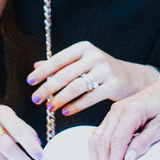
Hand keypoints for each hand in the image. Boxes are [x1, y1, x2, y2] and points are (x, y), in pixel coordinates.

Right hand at [0, 104, 43, 159]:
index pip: (18, 131)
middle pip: (6, 147)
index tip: (39, 155)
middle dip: (21, 159)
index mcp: (0, 113)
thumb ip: (23, 128)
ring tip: (12, 159)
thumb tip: (37, 144)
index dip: (30, 145)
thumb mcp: (9, 116)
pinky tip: (0, 159)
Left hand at [26, 41, 158, 116]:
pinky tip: (65, 111)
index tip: (30, 82)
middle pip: (65, 74)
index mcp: (84, 48)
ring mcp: (105, 71)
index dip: (43, 71)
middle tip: (35, 99)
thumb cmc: (99, 70)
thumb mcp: (81, 62)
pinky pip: (89, 98)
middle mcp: (95, 56)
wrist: (129, 77)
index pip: (58, 59)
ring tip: (49, 107)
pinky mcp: (113, 85)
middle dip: (48, 88)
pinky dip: (75, 106)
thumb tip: (35, 66)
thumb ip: (60, 64)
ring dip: (60, 98)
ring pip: (76, 87)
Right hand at [88, 75, 159, 159]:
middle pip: (103, 141)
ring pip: (96, 139)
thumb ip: (143, 142)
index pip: (117, 139)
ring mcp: (112, 113)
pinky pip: (98, 136)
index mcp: (131, 110)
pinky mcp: (110, 118)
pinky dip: (96, 152)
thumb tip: (128, 158)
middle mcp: (117, 110)